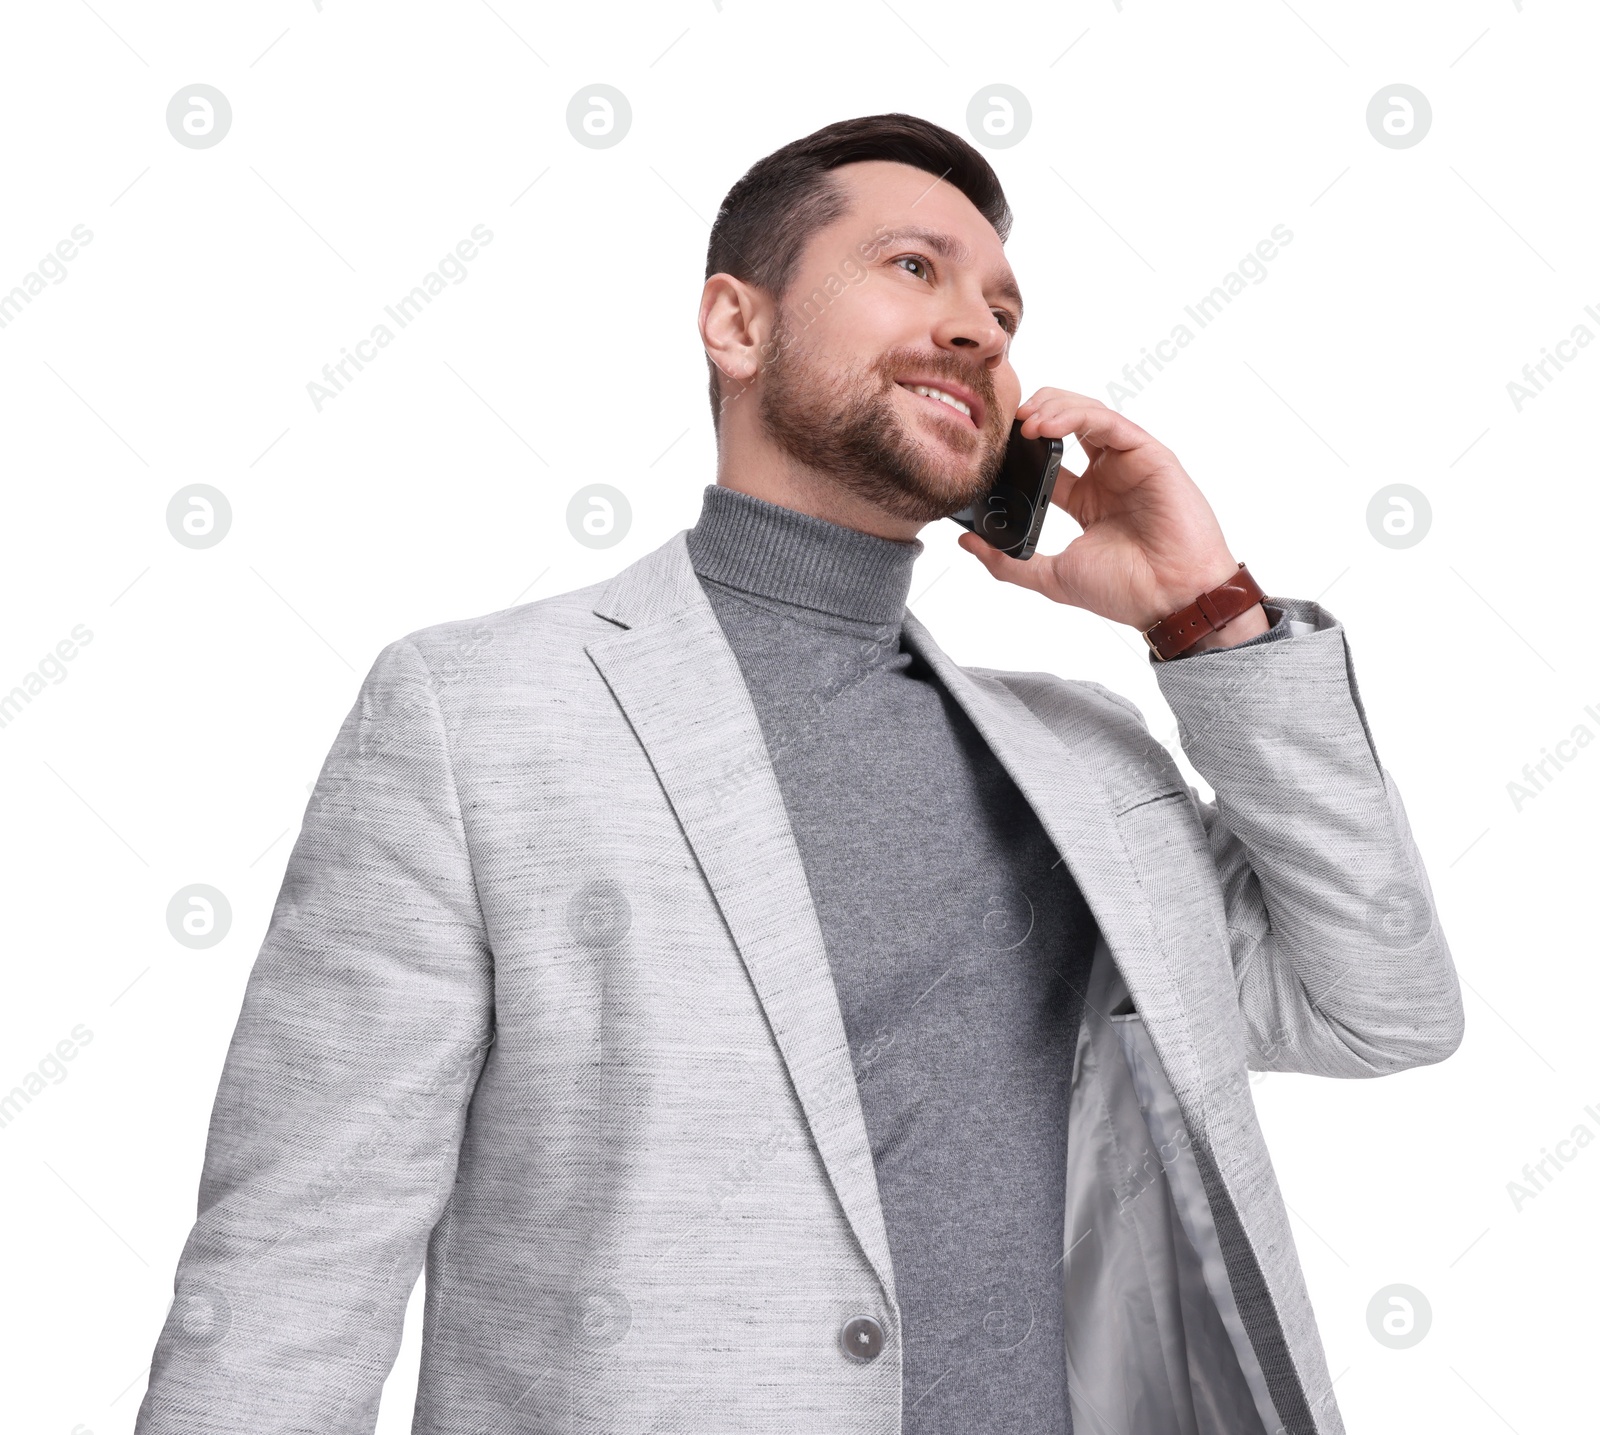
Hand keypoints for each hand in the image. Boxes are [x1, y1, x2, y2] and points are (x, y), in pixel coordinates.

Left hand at [957, 387, 1260, 634]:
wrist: (1172, 600)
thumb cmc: (1126, 591)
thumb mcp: (1052, 576)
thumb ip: (1007, 561)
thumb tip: (965, 542)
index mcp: (1086, 499)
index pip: (1046, 457)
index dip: (1018, 446)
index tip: (990, 447)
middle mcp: (1107, 475)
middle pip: (1067, 424)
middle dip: (1034, 414)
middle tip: (1004, 422)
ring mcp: (1129, 463)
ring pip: (1087, 414)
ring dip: (1052, 409)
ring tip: (1024, 420)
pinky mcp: (1150, 455)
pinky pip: (1110, 423)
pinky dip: (1077, 417)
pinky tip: (1046, 426)